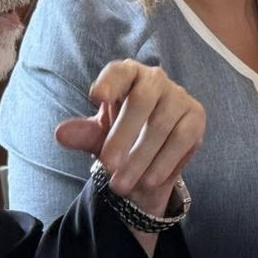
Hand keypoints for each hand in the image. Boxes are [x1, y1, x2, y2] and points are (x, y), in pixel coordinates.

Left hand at [55, 60, 204, 218]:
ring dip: (140, 158)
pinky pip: (181, 140)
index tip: (97, 97)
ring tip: (121, 185)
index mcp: (128, 75)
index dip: (109, 82)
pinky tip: (148, 181)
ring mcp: (179, 97)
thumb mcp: (100, 137)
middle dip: (123, 135)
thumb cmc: (122, 137)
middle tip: (108, 165)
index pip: (119, 72)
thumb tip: (61, 134)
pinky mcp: (196, 117)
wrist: (152, 157)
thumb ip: (84, 134)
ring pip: (161, 125)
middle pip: (141, 100)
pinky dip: (163, 163)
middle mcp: (156, 80)